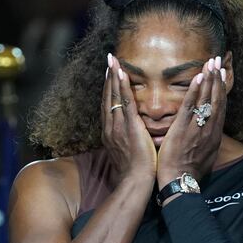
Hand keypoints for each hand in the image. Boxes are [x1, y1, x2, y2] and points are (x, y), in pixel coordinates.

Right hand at [102, 53, 156, 180]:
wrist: (135, 181)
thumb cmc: (135, 172)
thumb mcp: (127, 153)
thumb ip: (127, 141)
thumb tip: (132, 135)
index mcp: (110, 133)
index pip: (108, 106)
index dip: (108, 90)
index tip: (110, 76)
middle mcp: (110, 127)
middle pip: (108, 98)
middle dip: (108, 79)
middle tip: (108, 60)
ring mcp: (117, 125)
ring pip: (114, 97)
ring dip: (113, 77)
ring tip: (112, 61)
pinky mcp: (128, 125)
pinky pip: (124, 102)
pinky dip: (122, 87)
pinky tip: (121, 74)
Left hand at [157, 56, 225, 188]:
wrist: (180, 182)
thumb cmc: (189, 172)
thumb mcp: (204, 155)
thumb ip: (206, 141)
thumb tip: (208, 135)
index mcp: (214, 134)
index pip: (220, 107)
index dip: (221, 89)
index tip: (221, 74)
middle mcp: (210, 129)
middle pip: (217, 99)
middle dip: (217, 79)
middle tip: (218, 60)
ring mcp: (198, 128)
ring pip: (207, 100)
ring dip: (209, 80)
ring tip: (211, 63)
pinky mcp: (184, 129)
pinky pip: (191, 107)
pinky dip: (196, 92)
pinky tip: (198, 78)